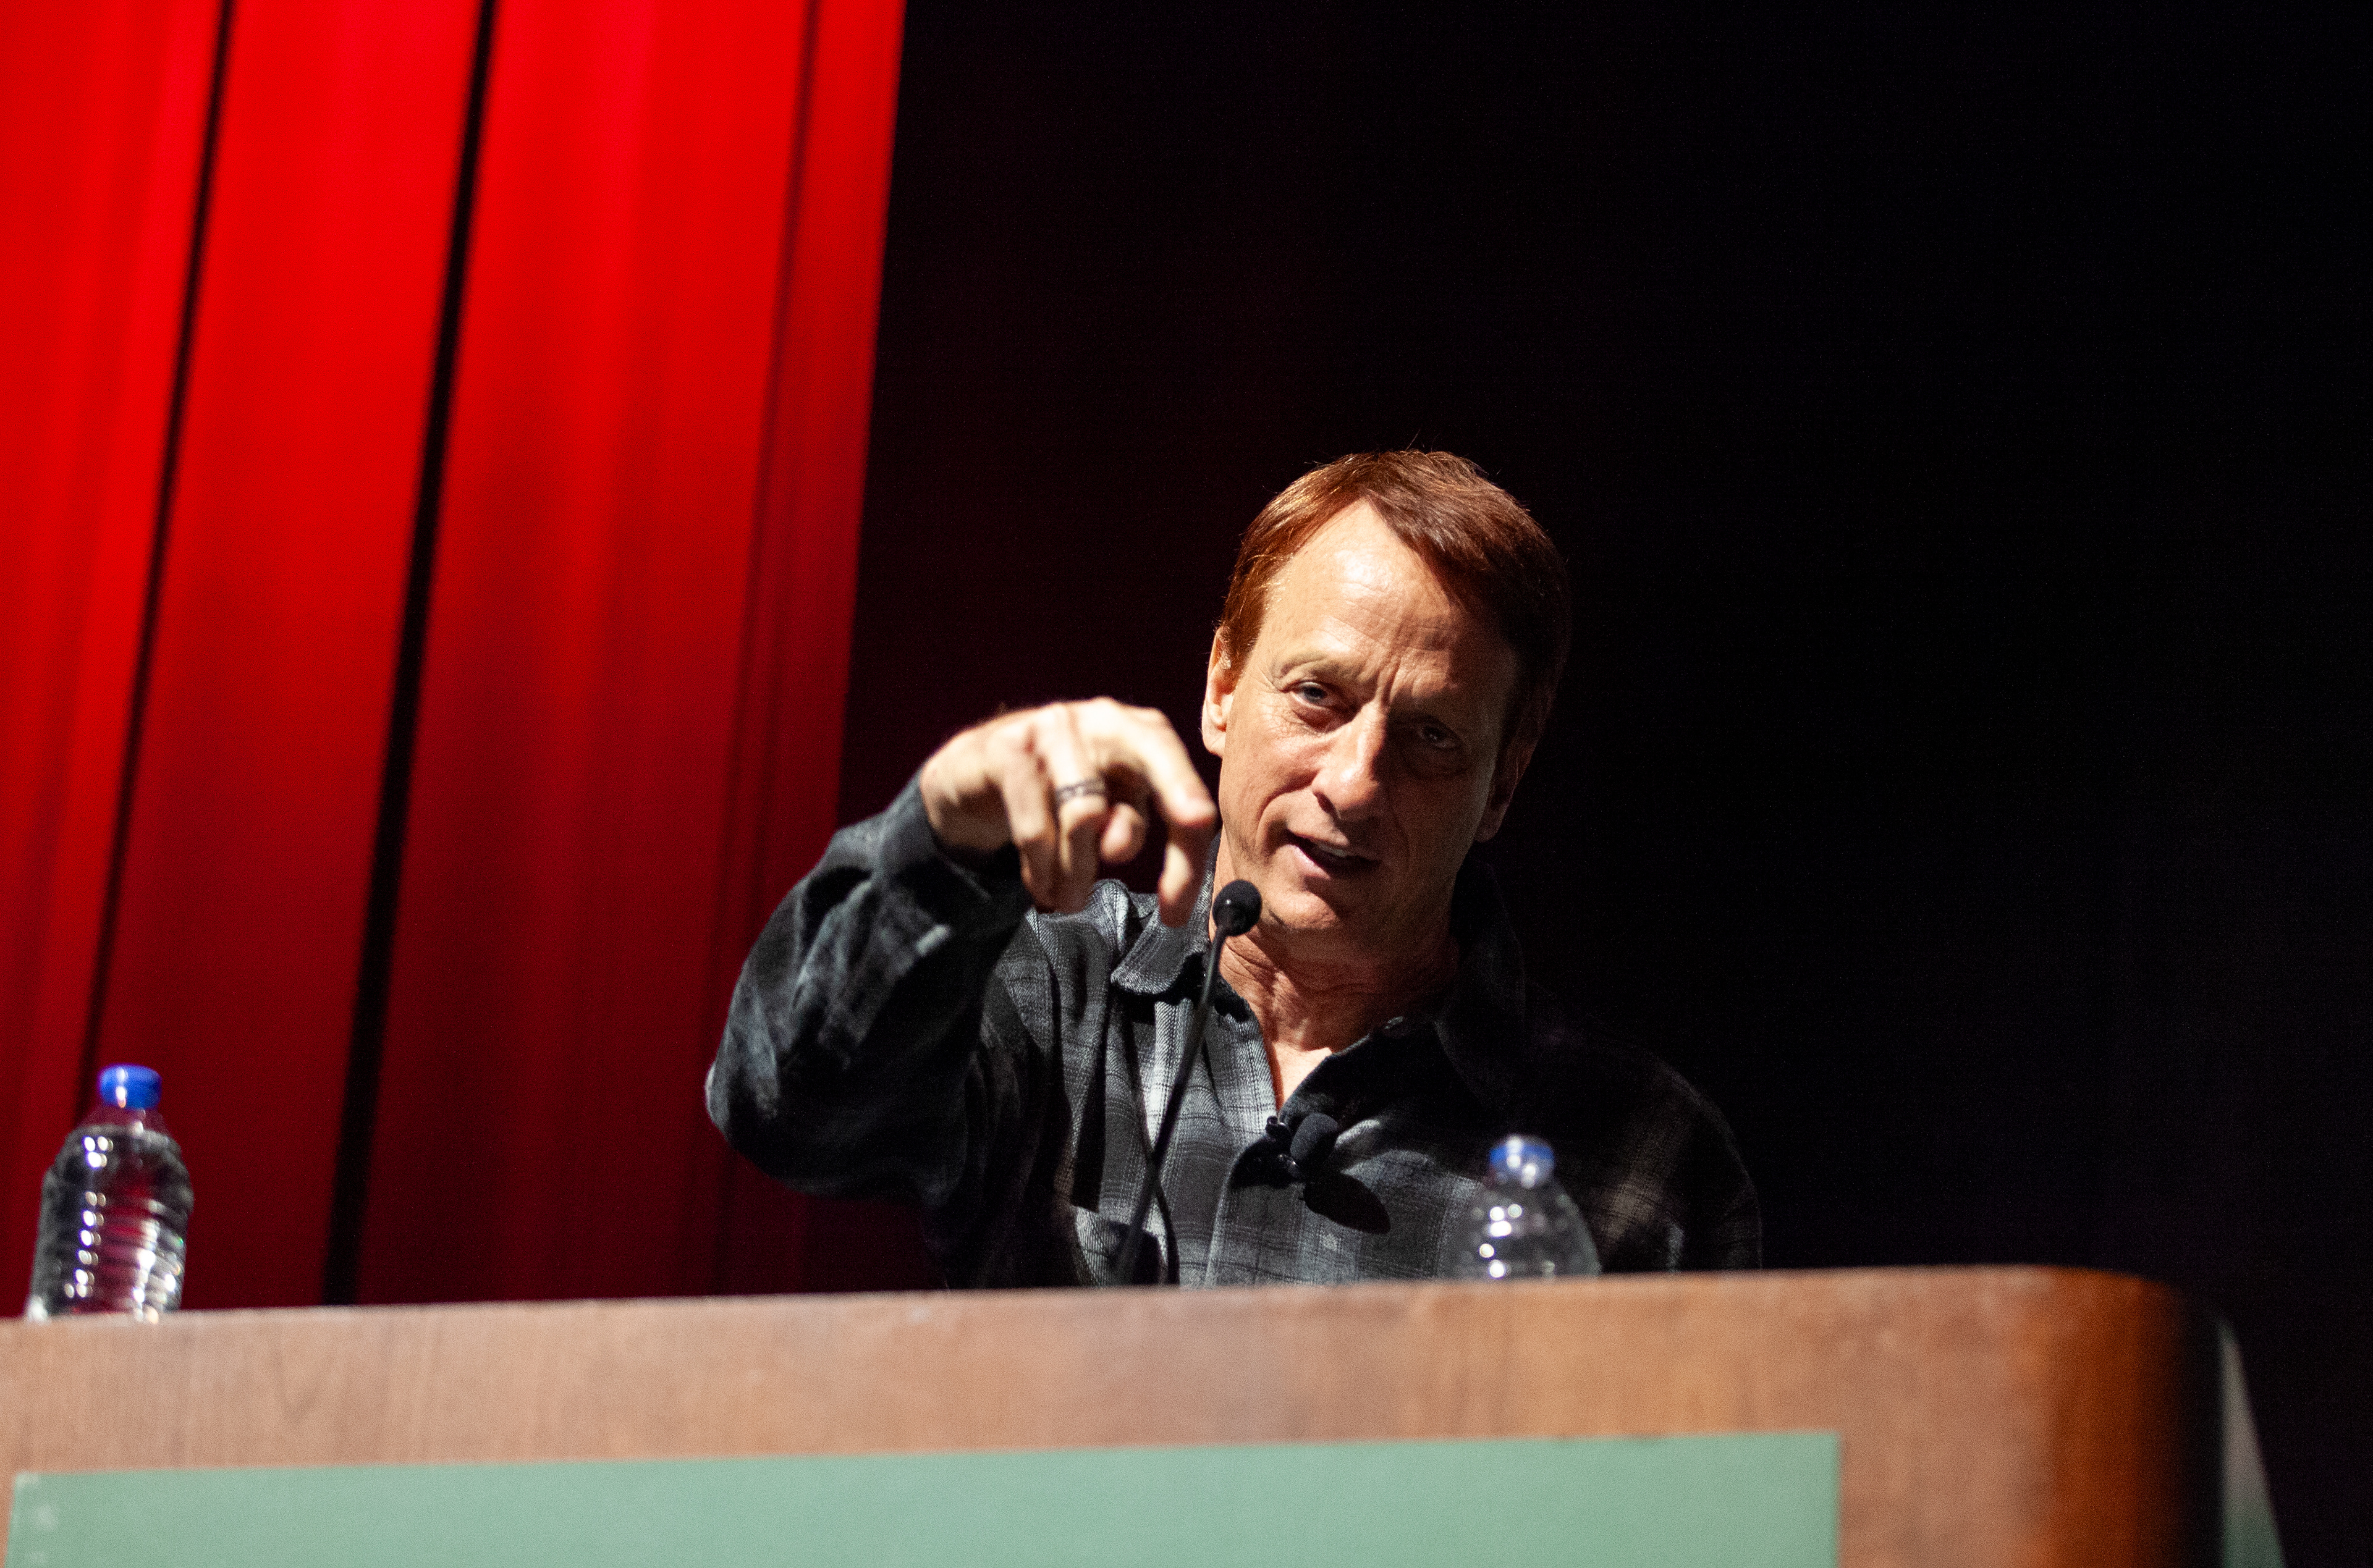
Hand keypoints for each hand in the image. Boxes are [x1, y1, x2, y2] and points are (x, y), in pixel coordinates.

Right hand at [918, 699, 1217, 924]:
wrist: (978, 768)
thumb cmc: (1060, 791)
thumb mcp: (1109, 808)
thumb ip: (1127, 823)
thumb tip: (1117, 847)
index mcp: (1144, 733)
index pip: (1184, 786)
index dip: (1187, 850)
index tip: (1178, 911)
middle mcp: (1106, 719)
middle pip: (1149, 772)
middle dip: (1146, 833)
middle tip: (1133, 891)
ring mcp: (1055, 727)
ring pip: (1085, 814)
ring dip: (1078, 874)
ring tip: (1070, 901)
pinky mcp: (1009, 748)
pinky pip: (1035, 826)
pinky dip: (1041, 869)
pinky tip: (1041, 887)